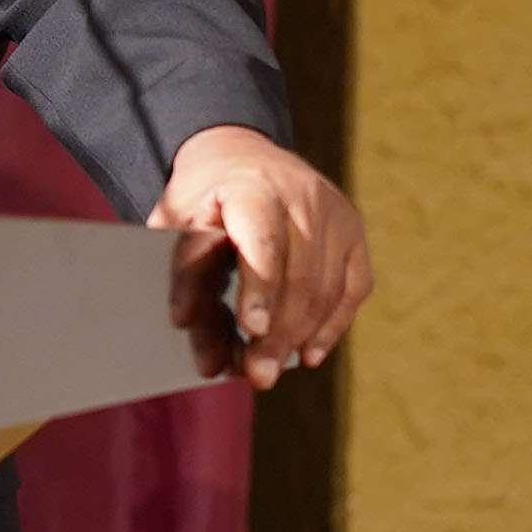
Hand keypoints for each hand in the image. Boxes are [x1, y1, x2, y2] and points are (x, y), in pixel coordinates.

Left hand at [148, 125, 372, 388]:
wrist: (240, 155)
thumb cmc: (201, 197)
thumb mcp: (176, 222)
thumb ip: (184, 271)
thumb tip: (187, 326)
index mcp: (252, 186)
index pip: (263, 241)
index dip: (260, 287)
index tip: (251, 328)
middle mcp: (303, 196)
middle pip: (299, 276)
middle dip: (277, 333)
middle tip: (256, 376)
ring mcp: (335, 213)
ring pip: (328, 288)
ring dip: (300, 337)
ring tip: (270, 371)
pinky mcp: (354, 231)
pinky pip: (353, 288)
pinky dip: (332, 326)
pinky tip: (309, 354)